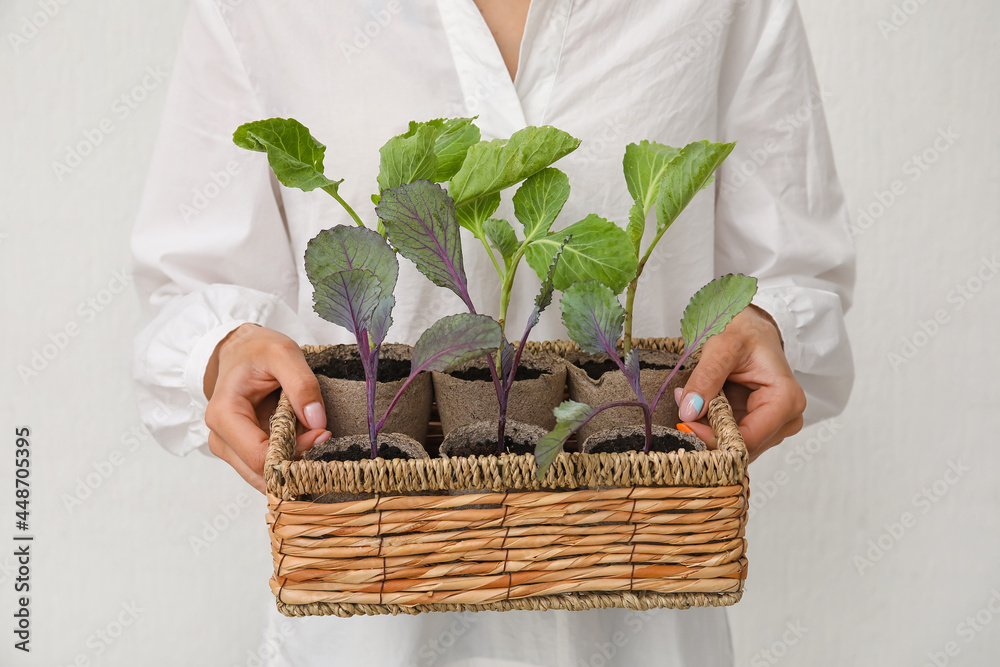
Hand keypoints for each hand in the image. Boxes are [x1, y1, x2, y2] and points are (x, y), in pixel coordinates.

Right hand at [203, 324, 329, 492]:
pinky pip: (269, 468)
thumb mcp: (283, 353)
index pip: (258, 456)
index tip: (321, 433)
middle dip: (296, 462)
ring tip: (313, 435)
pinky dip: (289, 459)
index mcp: (224, 415)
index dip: (295, 451)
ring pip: (266, 476)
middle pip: (262, 473)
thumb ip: (302, 384)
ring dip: (294, 462)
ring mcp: (231, 449)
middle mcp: (221, 439)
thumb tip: (317, 422)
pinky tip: (302, 439)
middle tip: (322, 436)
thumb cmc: (256, 350)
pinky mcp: (242, 451)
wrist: (240, 350)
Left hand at [674, 306, 805, 460]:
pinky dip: (711, 427)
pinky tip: (702, 407)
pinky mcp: (758, 426)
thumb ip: (706, 377)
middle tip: (684, 408)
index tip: (684, 424)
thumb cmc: (744, 332)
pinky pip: (730, 438)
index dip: (713, 437)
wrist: (750, 327)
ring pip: (733, 445)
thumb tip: (689, 412)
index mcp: (786, 400)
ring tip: (694, 401)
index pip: (748, 439)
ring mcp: (773, 427)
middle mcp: (786, 419)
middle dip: (708, 432)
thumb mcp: (722, 346)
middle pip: (741, 446)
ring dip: (708, 429)